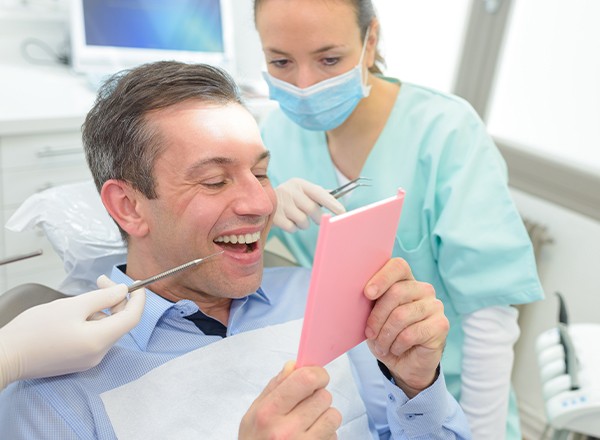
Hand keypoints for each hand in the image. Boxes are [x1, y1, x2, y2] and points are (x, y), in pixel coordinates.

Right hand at [0, 275, 144, 389]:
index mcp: (100, 340)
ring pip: (107, 329)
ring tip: (83, 297)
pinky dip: (93, 322)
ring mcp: (88, 360)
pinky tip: (77, 313)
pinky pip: (95, 338)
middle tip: (101, 281)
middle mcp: (99, 354)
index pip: (132, 318)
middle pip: (120, 323)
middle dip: (116, 300)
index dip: (138, 299)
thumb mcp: (72, 306)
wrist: (6, 356)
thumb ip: (103, 298)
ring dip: (103, 310)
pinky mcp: (78, 361)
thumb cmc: (36, 329)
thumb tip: (124, 291)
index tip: (138, 283)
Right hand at [239, 361, 341, 438]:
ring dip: (324, 417)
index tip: (316, 377)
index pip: (306, 379)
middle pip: (324, 396)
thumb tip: (294, 365)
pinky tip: (310, 439)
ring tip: (308, 424)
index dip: (317, 374)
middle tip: (305, 406)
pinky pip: (335, 436)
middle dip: (318, 397)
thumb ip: (274, 387)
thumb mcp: (253, 414)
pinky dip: (326, 436)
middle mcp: (286, 431)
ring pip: (334, 415)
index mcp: (268, 412)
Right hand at [274, 178, 345, 232]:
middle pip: (312, 209)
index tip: (343, 212)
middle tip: (316, 219)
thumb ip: (318, 194)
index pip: (319, 193)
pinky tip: (287, 221)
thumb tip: (337, 197)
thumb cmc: (289, 198)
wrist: (261, 201)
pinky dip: (293, 228)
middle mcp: (289, 190)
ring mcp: (280, 203)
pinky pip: (292, 228)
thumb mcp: (301, 191)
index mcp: (299, 183)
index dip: (332, 203)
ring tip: (297, 218)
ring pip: (303, 221)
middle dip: (317, 218)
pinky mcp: (274, 215)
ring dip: (303, 224)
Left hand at [364, 258, 447, 397]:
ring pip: (401, 315)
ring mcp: (435, 306)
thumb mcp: (373, 316)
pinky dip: (397, 345)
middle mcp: (423, 289)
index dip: (382, 278)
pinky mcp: (441, 325)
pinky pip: (411, 333)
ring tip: (382, 345)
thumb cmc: (385, 334)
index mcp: (405, 280)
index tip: (367, 294)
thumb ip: (371, 300)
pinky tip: (396, 349)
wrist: (404, 363)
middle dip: (377, 316)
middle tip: (370, 334)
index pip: (398, 266)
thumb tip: (359, 289)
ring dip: (385, 335)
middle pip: (396, 292)